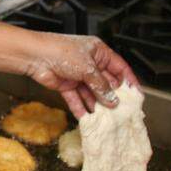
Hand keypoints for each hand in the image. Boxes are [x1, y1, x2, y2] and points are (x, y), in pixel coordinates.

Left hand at [23, 33, 137, 118]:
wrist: (34, 56)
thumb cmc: (61, 52)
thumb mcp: (87, 68)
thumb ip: (101, 85)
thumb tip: (112, 100)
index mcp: (98, 52)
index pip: (119, 67)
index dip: (128, 81)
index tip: (136, 95)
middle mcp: (89, 63)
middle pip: (106, 82)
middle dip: (112, 96)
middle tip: (121, 111)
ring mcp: (77, 75)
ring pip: (92, 93)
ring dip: (97, 105)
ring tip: (106, 118)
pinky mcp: (66, 85)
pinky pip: (77, 98)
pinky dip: (81, 108)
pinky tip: (87, 118)